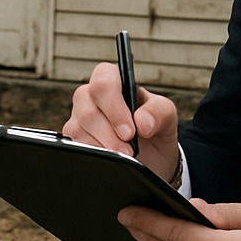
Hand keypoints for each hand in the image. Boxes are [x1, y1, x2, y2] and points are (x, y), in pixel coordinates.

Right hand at [63, 62, 179, 181]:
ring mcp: (79, 118)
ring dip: (104, 147)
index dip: (114, 106)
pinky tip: (109, 159)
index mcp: (114, 82)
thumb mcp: (167, 118)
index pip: (103, 80)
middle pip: (88, 109)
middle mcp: (91, 97)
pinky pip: (75, 146)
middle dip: (110, 135)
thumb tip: (141, 121)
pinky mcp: (73, 139)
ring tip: (123, 157)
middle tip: (130, 151)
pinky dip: (95, 156)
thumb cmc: (155, 130)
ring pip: (78, 129)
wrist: (152, 160)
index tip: (130, 131)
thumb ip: (159, 112)